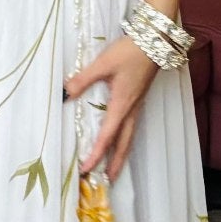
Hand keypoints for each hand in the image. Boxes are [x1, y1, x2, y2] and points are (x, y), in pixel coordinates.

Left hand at [64, 36, 157, 178]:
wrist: (156, 40)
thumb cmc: (130, 51)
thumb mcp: (104, 64)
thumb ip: (83, 80)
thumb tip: (64, 95)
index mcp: (122, 105)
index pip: (107, 137)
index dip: (96, 155)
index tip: (86, 170)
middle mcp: (131, 110)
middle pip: (123, 144)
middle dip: (115, 164)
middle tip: (107, 181)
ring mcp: (137, 105)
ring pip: (129, 137)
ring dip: (121, 154)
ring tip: (114, 168)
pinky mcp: (139, 98)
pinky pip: (131, 126)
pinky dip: (125, 140)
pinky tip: (120, 139)